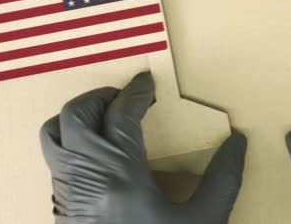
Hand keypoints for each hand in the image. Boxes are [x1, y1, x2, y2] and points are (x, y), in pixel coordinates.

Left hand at [40, 72, 246, 223]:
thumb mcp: (202, 222)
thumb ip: (223, 180)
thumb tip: (237, 142)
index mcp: (121, 175)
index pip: (120, 115)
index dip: (136, 91)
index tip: (149, 81)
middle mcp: (85, 176)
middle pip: (77, 116)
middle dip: (101, 97)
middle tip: (127, 97)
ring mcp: (67, 190)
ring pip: (53, 134)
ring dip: (79, 116)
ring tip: (106, 116)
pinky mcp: (60, 205)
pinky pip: (54, 157)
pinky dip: (71, 139)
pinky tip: (98, 151)